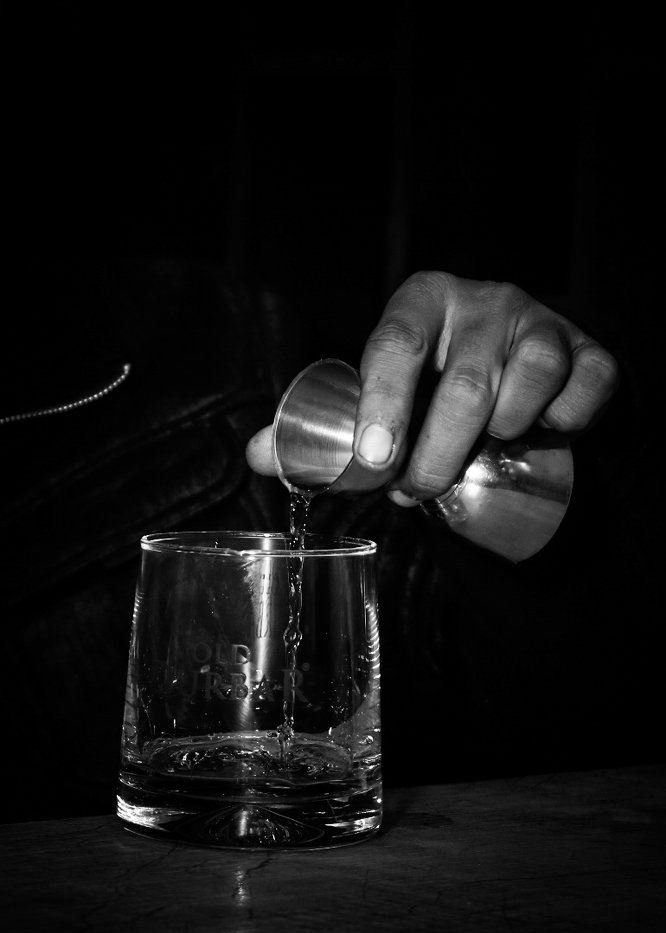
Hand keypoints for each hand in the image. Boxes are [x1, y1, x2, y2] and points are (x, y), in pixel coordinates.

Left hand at [246, 271, 619, 503]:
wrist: (515, 358)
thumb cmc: (434, 378)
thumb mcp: (381, 386)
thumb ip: (324, 424)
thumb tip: (261, 457)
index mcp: (421, 299)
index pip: (395, 343)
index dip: (382, 403)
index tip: (374, 460)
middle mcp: (484, 300)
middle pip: (462, 386)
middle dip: (436, 456)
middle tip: (414, 491)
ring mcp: (541, 322)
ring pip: (526, 388)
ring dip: (500, 437)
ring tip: (479, 449)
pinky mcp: (589, 352)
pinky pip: (585, 393)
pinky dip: (566, 423)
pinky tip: (543, 430)